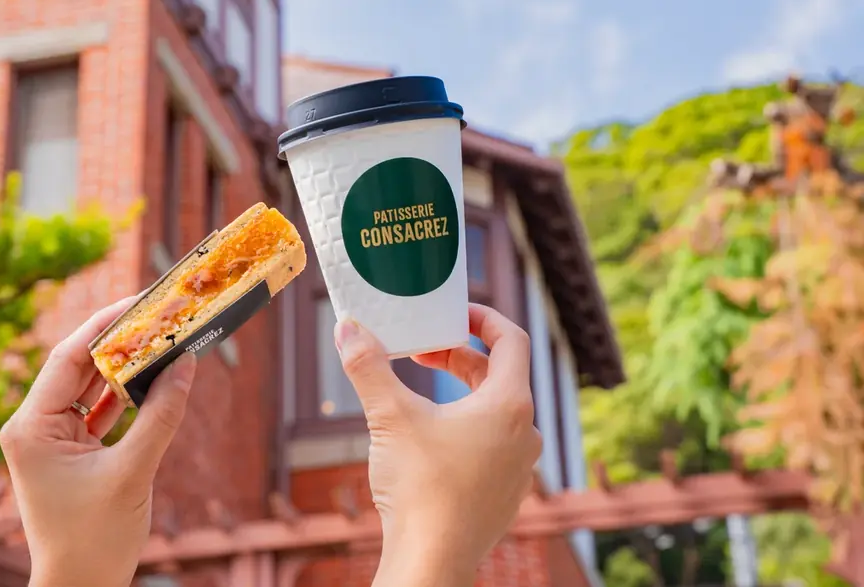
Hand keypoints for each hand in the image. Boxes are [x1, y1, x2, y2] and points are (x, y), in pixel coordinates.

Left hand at [0, 298, 198, 586]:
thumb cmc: (95, 539)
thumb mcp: (133, 472)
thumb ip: (162, 415)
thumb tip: (186, 363)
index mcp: (31, 426)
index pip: (69, 357)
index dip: (105, 325)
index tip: (140, 300)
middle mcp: (34, 426)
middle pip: (80, 366)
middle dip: (120, 342)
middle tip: (158, 314)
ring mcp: (52, 439)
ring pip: (91, 386)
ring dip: (125, 367)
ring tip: (161, 339)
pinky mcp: (71, 452)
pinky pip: (100, 411)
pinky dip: (126, 396)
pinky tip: (155, 379)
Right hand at [334, 303, 540, 586]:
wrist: (431, 562)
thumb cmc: (420, 488)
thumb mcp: (389, 416)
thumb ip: (368, 366)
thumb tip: (348, 329)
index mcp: (510, 404)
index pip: (511, 339)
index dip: (483, 317)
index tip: (454, 313)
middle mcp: (526, 432)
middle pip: (499, 374)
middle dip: (458, 357)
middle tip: (420, 352)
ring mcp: (520, 467)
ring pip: (496, 411)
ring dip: (462, 393)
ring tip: (421, 393)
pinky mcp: (506, 493)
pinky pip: (494, 444)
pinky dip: (467, 427)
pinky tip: (432, 439)